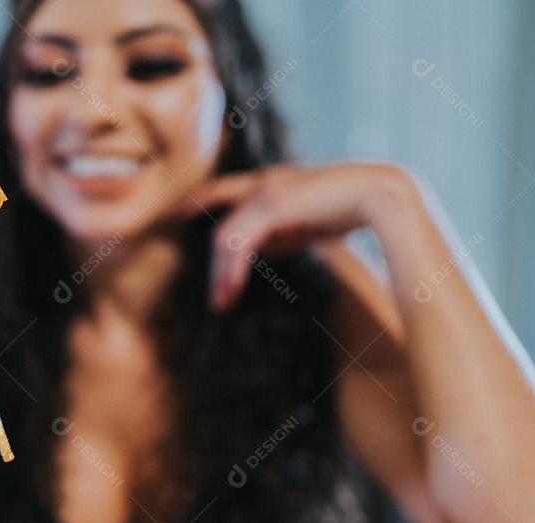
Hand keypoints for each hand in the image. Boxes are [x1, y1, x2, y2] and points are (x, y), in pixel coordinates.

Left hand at [186, 162, 419, 310]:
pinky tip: (230, 291)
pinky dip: (232, 270)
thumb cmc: (353, 207)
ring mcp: (266, 190)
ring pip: (227, 236)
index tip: (180, 211)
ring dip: (223, 274)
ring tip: (221, 303)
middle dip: (205, 244)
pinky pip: (238, 241)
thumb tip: (261, 252)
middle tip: (207, 287)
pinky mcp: (270, 205)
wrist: (382, 195)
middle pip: (220, 211)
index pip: (227, 187)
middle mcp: (265, 181)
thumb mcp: (308, 224)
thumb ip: (281, 234)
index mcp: (274, 180)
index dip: (202, 196)